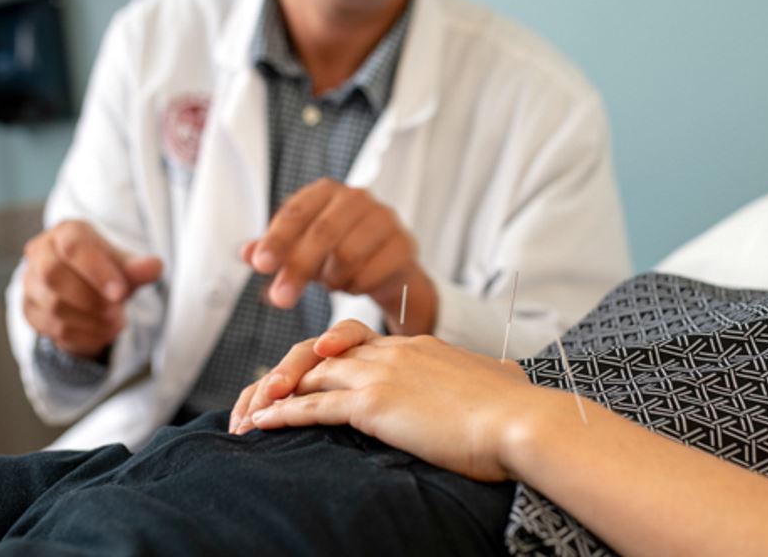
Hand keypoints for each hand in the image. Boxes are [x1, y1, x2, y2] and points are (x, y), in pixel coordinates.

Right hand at [22, 220, 162, 358]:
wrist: (91, 290)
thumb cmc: (108, 270)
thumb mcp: (127, 265)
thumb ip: (139, 267)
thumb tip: (153, 267)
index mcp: (66, 232)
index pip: (73, 246)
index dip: (97, 271)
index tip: (120, 293)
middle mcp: (40, 253)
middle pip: (53, 275)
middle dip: (90, 298)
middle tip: (118, 310)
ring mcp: (31, 283)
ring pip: (52, 305)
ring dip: (90, 319)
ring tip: (117, 321)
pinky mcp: (30, 311)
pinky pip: (53, 329)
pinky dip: (84, 335)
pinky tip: (104, 332)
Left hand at [241, 333, 534, 482]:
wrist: (520, 419)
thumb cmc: (517, 408)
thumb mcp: (500, 381)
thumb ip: (491, 377)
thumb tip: (508, 379)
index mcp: (417, 347)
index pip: (356, 345)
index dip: (325, 359)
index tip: (308, 377)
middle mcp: (392, 352)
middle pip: (321, 351)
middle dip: (286, 371)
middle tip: (263, 393)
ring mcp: (380, 375)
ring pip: (308, 373)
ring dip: (272, 392)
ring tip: (247, 412)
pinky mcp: (373, 404)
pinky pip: (313, 405)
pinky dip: (281, 413)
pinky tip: (261, 424)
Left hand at [243, 178, 437, 333]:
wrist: (387, 266)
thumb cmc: (336, 251)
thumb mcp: (299, 249)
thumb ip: (272, 250)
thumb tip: (245, 253)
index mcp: (326, 191)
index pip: (297, 211)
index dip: (277, 238)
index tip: (261, 265)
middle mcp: (357, 198)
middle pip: (322, 233)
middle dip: (298, 268)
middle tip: (280, 299)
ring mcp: (384, 219)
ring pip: (347, 255)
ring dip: (331, 279)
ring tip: (330, 284)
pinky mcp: (403, 244)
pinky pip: (371, 273)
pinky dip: (354, 286)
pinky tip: (353, 285)